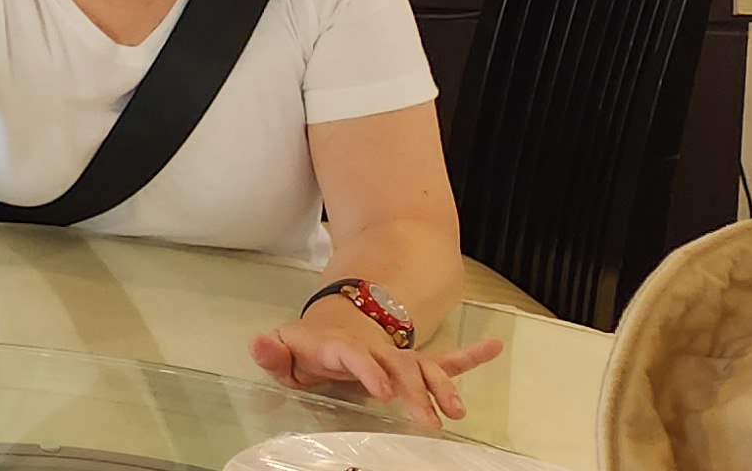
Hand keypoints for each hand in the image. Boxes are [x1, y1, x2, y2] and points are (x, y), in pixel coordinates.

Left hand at [251, 300, 502, 425]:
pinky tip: (494, 347)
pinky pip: (445, 360)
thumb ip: (271, 353)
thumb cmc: (304, 351)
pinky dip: (471, 356)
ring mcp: (397, 355)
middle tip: (428, 420)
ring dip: (443, 386)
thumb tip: (256, 342)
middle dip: (413, 390)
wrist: (326, 332)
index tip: (383, 392)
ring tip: (458, 410)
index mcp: (340, 347)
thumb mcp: (283, 354)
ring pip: (425, 366)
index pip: (355, 355)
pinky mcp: (413, 364)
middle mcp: (375, 349)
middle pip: (398, 365)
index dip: (369, 370)